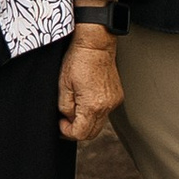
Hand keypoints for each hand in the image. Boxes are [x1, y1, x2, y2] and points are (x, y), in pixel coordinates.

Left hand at [58, 25, 123, 142]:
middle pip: (92, 133)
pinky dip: (95, 112)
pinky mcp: (117, 96)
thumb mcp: (63, 85)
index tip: (60, 123)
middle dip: (77, 130)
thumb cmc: (78, 60)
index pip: (80, 134)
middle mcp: (107, 106)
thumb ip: (65, 107)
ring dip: (86, 122)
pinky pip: (105, 112)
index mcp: (92, 105)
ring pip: (99, 124)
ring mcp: (114, 101)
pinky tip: (86, 100)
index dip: (67, 132)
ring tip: (75, 107)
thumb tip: (67, 119)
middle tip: (65, 121)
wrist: (95, 45)